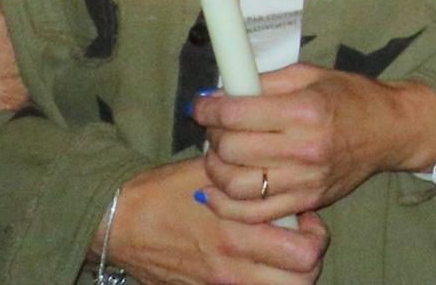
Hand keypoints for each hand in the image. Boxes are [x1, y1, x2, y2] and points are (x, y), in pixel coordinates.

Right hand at [101, 161, 323, 284]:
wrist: (120, 222)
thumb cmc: (166, 192)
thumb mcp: (212, 172)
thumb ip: (251, 174)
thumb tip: (282, 162)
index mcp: (238, 233)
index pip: (306, 252)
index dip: (315, 234)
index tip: (303, 216)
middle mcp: (232, 266)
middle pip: (301, 281)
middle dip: (307, 260)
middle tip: (297, 238)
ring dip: (285, 275)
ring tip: (277, 253)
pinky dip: (258, 282)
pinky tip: (250, 261)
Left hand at [193, 64, 435, 221]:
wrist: (390, 130)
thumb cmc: (351, 97)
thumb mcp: (311, 76)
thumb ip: (265, 82)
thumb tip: (222, 93)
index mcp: (305, 110)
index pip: (237, 114)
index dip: (208, 110)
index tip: (200, 107)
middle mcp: (305, 147)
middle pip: (232, 150)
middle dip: (212, 137)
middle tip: (215, 129)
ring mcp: (306, 180)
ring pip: (236, 186)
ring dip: (215, 171)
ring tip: (220, 157)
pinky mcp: (307, 202)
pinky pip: (254, 213)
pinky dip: (226, 205)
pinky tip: (218, 190)